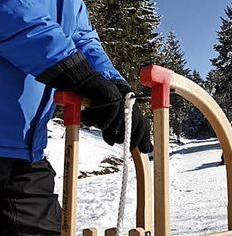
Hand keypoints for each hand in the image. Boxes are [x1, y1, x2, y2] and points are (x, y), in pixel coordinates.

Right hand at [37, 53, 151, 152]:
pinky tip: (100, 125)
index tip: (145, 150)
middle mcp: (128, 104)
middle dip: (133, 137)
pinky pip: (114, 112)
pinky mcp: (113, 95)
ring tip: (106, 132)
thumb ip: (109, 131)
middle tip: (123, 144)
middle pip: (139, 124)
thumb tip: (112, 143)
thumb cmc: (92, 105)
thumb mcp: (102, 121)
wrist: (83, 85)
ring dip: (114, 130)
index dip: (145, 138)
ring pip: (125, 120)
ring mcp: (122, 99)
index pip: (142, 125)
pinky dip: (107, 121)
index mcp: (129, 110)